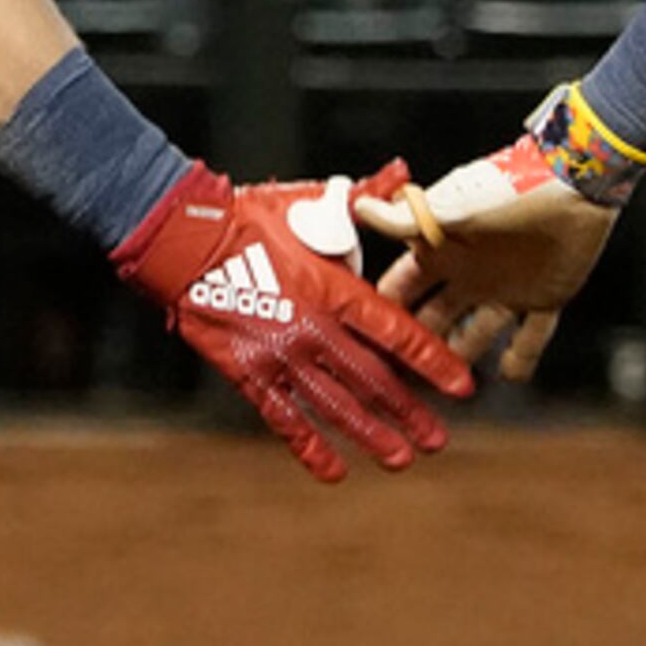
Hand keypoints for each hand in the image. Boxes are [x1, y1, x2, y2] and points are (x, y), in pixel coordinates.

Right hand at [113, 162, 473, 481]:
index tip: (462, 386)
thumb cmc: (249, 217)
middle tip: (437, 440)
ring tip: (399, 459)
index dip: (433, 362)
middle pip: (372, 379)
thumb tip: (401, 174)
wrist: (183, 241)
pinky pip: (284, 418)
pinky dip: (309, 446)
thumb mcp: (310, 201)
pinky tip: (333, 470)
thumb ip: (363, 196)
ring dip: (370, 434)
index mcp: (334, 289)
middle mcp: (313, 330)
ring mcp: (280, 356)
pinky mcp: (248, 373)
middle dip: (409, 412)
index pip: (397, 333)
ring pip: (335, 405)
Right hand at [354, 125, 622, 383]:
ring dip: (461, 358)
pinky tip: (509, 376)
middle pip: (434, 318)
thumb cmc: (508, 187)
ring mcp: (506, 288)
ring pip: (476, 334)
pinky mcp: (545, 297)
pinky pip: (531, 338)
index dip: (385, 310)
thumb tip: (359, 209)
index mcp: (443, 250)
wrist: (573, 182)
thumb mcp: (452, 206)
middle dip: (417, 345)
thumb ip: (406, 219)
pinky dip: (520, 359)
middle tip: (400, 375)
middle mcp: (469, 273)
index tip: (366, 338)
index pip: (403, 287)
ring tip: (447, 387)